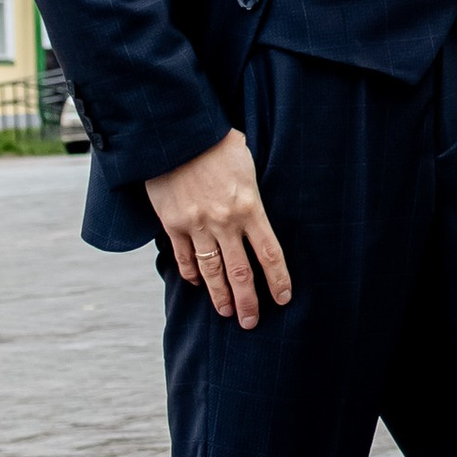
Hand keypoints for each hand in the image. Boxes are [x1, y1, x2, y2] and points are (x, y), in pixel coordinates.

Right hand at [147, 130, 289, 325]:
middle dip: (248, 302)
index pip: (269, 253)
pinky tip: (198, 284)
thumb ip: (252, 189)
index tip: (283, 299)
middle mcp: (224, 222)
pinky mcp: (173, 224)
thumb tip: (255, 203)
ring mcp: (196, 226)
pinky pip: (184, 257)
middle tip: (251, 322)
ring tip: (227, 313)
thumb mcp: (246, 161)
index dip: (278, 280)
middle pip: (241, 272)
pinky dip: (191, 274)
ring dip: (220, 296)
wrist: (175, 134)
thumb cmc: (216, 141)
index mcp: (249, 207)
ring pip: (211, 272)